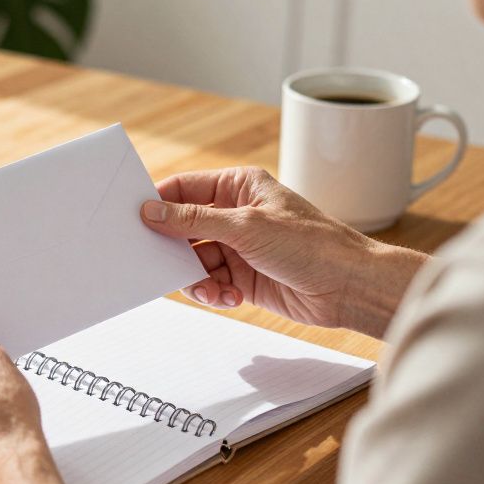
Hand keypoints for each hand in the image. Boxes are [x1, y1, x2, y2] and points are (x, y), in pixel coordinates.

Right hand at [140, 167, 427, 336]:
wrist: (349, 287)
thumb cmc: (312, 245)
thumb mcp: (246, 226)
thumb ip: (194, 220)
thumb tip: (151, 212)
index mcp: (238, 186)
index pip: (183, 188)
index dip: (158, 203)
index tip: (135, 220)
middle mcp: (235, 213)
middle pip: (183, 228)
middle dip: (175, 249)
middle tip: (162, 264)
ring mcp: (238, 246)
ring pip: (194, 261)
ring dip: (197, 278)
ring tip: (214, 289)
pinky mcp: (243, 275)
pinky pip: (210, 282)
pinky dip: (214, 292)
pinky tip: (232, 296)